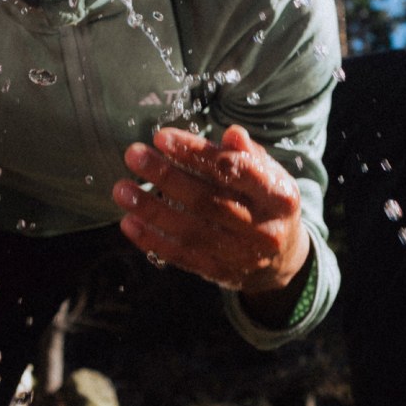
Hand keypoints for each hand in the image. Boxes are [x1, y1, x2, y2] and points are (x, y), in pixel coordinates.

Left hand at [112, 125, 309, 301]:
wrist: (283, 259)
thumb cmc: (267, 203)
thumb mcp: (269, 175)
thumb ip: (249, 156)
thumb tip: (233, 133)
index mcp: (280, 197)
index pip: (236, 171)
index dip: (197, 154)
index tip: (162, 137)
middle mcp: (263, 229)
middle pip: (208, 201)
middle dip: (166, 176)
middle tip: (134, 155)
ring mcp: (241, 255)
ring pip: (190, 230)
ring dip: (151, 209)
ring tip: (122, 189)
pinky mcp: (219, 272)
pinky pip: (182, 256)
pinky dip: (152, 239)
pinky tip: (129, 222)